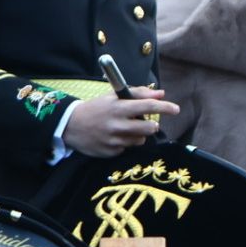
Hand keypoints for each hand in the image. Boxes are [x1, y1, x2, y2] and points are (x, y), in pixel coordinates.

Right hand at [62, 88, 180, 157]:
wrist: (70, 126)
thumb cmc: (95, 108)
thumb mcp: (112, 97)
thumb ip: (137, 94)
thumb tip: (161, 94)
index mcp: (117, 107)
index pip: (147, 106)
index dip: (164, 107)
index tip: (175, 109)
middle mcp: (117, 124)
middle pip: (149, 128)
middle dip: (151, 125)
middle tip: (143, 122)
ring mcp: (114, 140)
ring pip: (140, 140)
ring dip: (137, 135)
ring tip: (124, 129)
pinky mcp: (111, 152)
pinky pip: (128, 149)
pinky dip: (125, 143)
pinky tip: (114, 138)